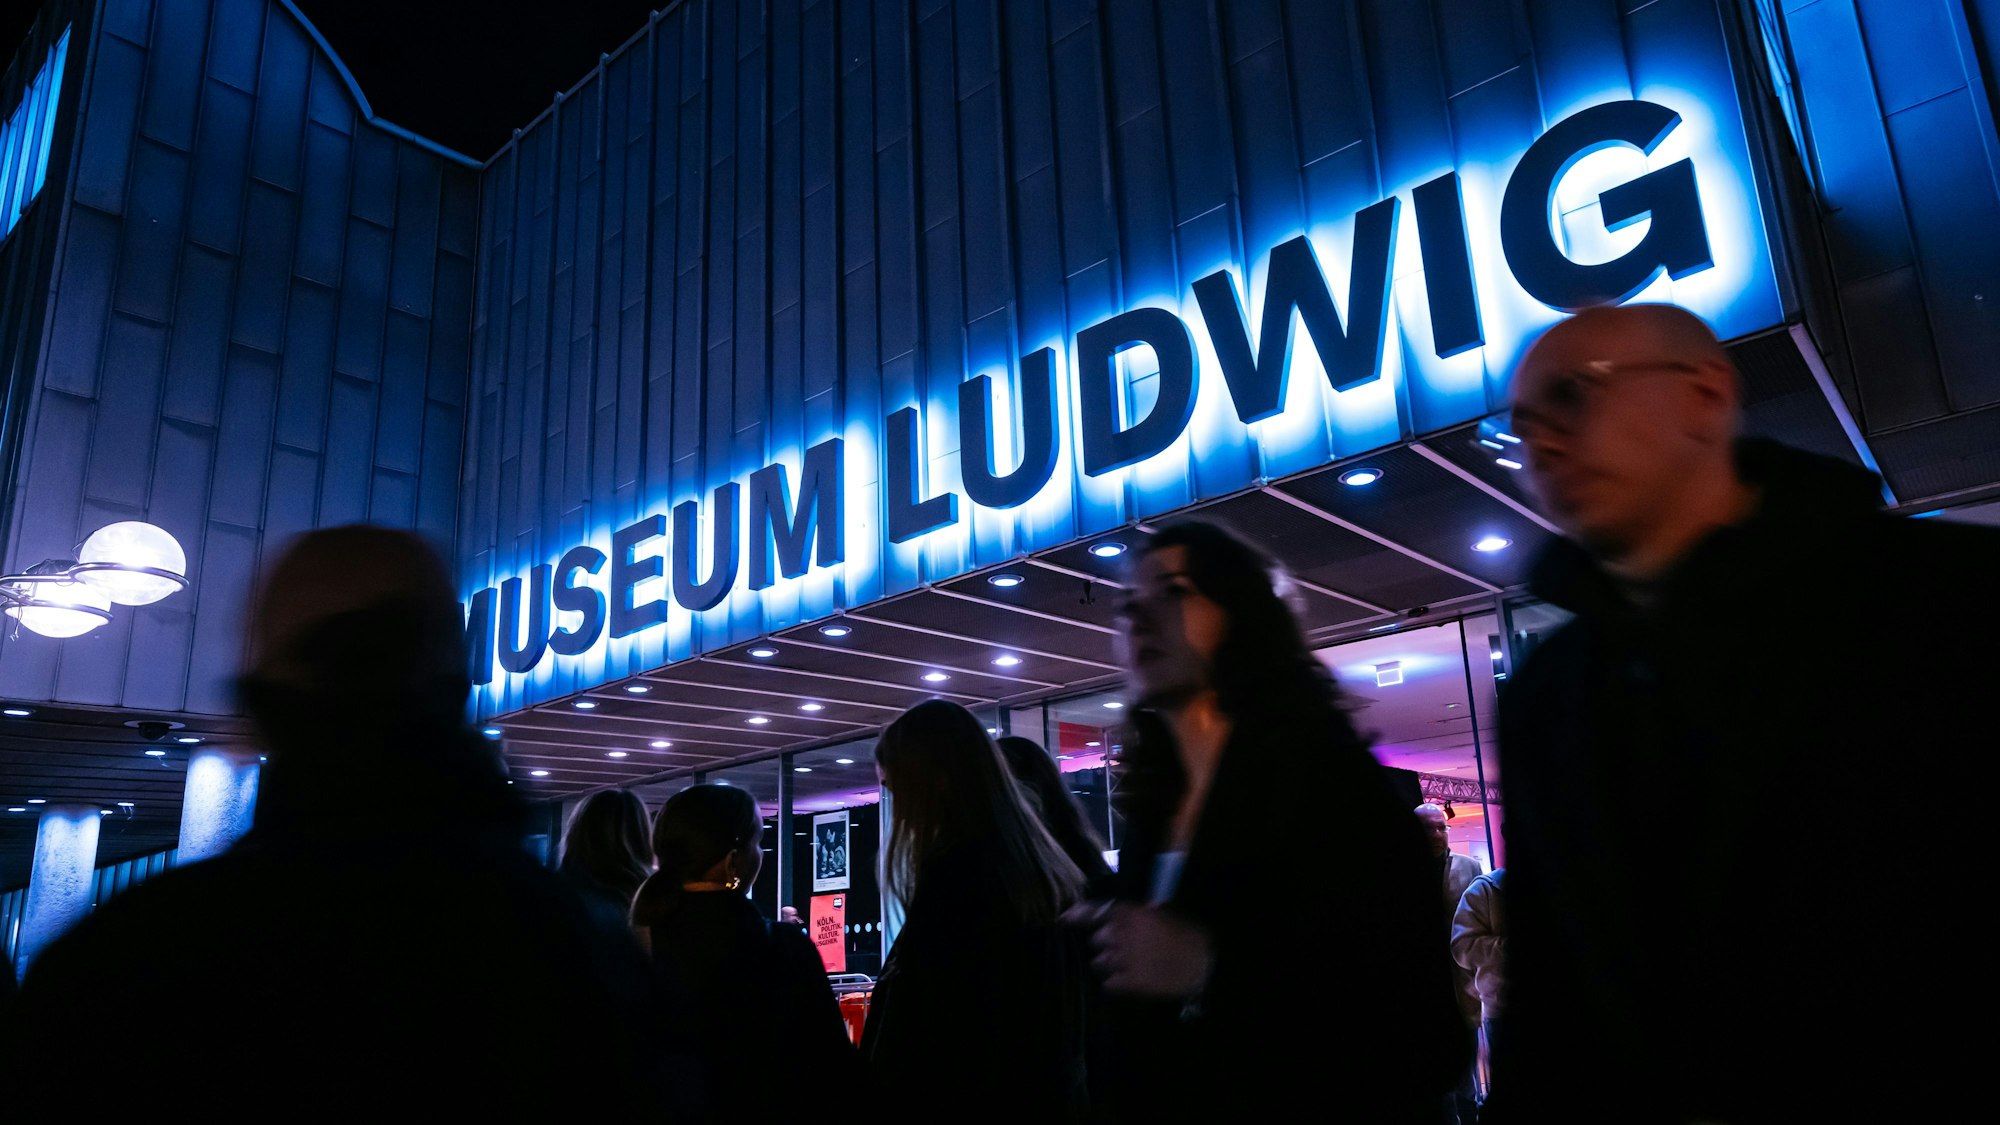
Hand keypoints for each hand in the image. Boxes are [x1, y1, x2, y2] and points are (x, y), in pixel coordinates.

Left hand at [1067, 902, 1212, 999]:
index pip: (1098, 911)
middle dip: (1106, 944)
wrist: (1202, 964)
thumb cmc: (1185, 936)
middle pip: (1097, 940)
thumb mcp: (1160, 915)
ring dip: (1109, 964)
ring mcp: (1125, 960)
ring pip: (1099, 963)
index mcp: (1132, 914)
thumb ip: (1135, 915)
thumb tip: (1112, 918)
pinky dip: (1115, 983)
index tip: (1064, 918)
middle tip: (1123, 948)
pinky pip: (1108, 983)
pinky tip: (1129, 980)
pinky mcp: (1130, 982)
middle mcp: (1123, 935)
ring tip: (1126, 966)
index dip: (1079, 914)